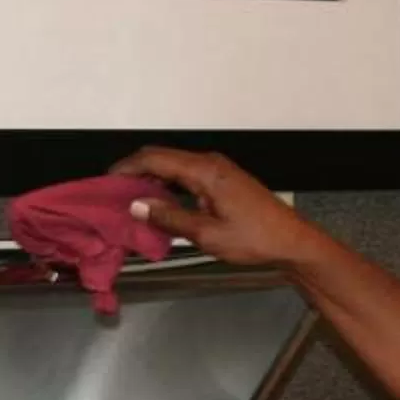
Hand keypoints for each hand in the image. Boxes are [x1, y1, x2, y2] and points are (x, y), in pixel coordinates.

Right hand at [112, 146, 321, 270]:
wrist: (292, 241)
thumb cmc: (255, 239)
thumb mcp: (208, 235)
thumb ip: (170, 219)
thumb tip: (138, 206)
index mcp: (205, 171)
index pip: (155, 159)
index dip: (127, 168)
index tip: (106, 182)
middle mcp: (210, 163)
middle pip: (162, 158)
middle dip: (135, 172)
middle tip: (114, 193)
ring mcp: (219, 170)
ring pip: (174, 166)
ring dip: (152, 180)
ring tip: (132, 201)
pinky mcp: (224, 180)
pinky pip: (187, 175)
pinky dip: (169, 185)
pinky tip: (160, 204)